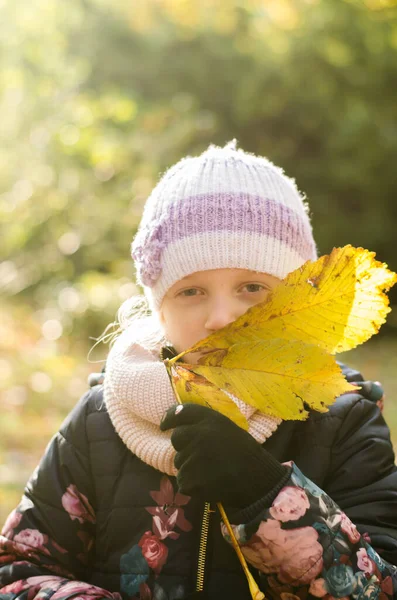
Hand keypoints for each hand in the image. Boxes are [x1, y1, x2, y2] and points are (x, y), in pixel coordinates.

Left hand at [160, 404, 287, 506]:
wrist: (258, 481)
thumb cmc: (246, 454)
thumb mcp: (228, 429)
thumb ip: (206, 425)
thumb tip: (179, 427)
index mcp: (210, 420)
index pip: (181, 412)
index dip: (170, 417)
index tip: (164, 425)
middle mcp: (199, 435)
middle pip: (177, 438)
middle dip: (184, 447)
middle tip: (201, 456)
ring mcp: (193, 458)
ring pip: (180, 463)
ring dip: (190, 468)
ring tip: (212, 472)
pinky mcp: (191, 480)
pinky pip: (183, 482)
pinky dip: (193, 486)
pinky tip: (210, 484)